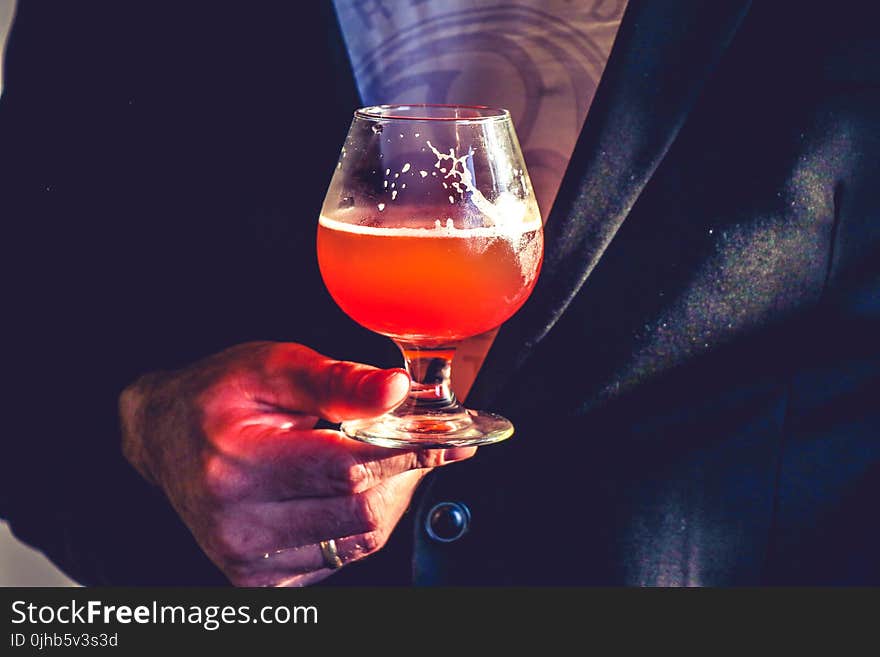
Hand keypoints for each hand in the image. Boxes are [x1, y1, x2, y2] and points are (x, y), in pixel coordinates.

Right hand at [119, 342, 473, 585]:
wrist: (165, 436)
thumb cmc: (218, 395)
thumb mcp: (273, 366)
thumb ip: (338, 381)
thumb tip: (398, 391)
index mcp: (239, 463)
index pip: (351, 468)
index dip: (412, 451)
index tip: (455, 439)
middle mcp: (238, 522)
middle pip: (362, 511)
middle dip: (404, 473)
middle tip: (416, 440)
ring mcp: (246, 558)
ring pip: (358, 539)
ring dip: (386, 498)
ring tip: (377, 458)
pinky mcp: (257, 577)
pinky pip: (339, 556)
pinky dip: (357, 521)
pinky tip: (344, 489)